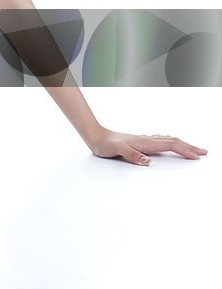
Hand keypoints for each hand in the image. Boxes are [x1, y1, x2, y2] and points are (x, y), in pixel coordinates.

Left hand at [87, 127, 207, 165]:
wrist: (96, 136)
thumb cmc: (105, 144)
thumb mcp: (117, 150)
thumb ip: (132, 155)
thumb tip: (148, 162)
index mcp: (145, 142)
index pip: (170, 145)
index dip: (184, 150)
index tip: (196, 157)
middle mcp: (147, 140)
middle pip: (173, 141)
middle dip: (189, 147)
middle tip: (204, 153)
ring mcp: (144, 140)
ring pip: (168, 140)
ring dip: (183, 144)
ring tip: (193, 149)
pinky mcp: (140, 142)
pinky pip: (161, 141)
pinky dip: (172, 143)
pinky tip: (171, 144)